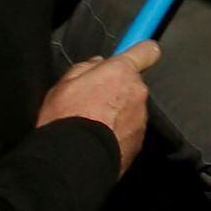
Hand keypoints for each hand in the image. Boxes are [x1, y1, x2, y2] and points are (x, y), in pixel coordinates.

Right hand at [39, 40, 160, 171]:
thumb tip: (97, 64)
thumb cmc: (67, 118)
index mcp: (121, 72)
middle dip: (119, 89)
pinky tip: (99, 139)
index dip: (141, 52)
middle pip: (133, 84)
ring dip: (118, 112)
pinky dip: (119, 132)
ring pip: (131, 108)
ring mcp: (141, 118)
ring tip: (94, 124)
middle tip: (94, 101)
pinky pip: (130, 129)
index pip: (146, 51)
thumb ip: (85, 68)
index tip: (136, 54)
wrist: (75, 160)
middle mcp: (137, 92)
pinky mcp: (139, 141)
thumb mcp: (64, 84)